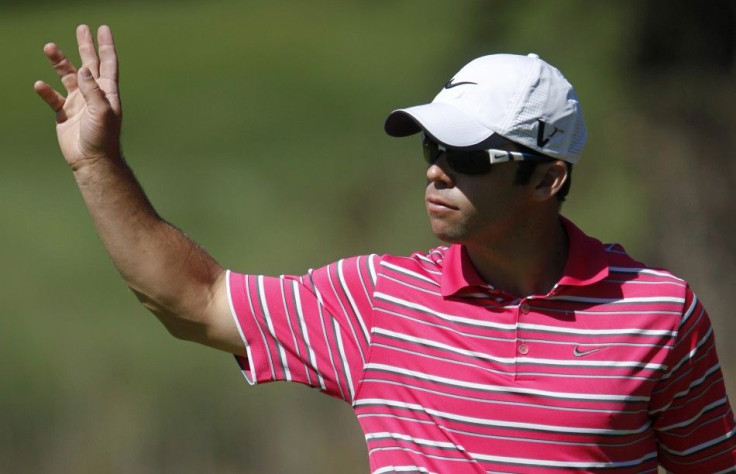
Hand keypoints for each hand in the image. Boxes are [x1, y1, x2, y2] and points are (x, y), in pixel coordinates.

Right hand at [34, 25, 121, 169]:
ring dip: (59, 62)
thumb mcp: (103, 111)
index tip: (103, 29)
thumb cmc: (103, 137)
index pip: (108, 64)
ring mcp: (78, 103)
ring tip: (49, 47)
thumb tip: (83, 68)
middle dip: (85, 46)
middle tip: (82, 28)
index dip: (106, 46)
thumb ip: (93, 89)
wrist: (92, 160)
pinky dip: (46, 91)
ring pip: (67, 76)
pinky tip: (40, 84)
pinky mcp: (64, 114)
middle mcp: (93, 94)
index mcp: (107, 92)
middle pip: (89, 64)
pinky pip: (53, 98)